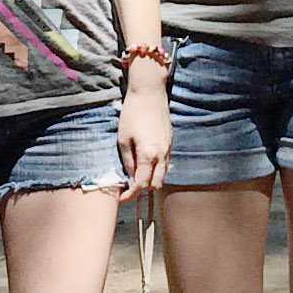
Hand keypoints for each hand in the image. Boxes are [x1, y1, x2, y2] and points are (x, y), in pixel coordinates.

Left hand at [116, 71, 171, 197]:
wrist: (149, 93)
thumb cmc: (132, 114)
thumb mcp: (123, 139)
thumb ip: (127, 161)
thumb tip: (129, 178)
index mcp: (148, 155)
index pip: (141, 184)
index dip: (131, 194)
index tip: (122, 198)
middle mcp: (161, 155)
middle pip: (155, 184)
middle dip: (142, 189)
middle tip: (128, 188)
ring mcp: (168, 149)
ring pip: (163, 175)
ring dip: (150, 180)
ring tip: (135, 176)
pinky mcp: (170, 143)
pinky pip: (165, 164)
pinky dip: (156, 170)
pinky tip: (145, 164)